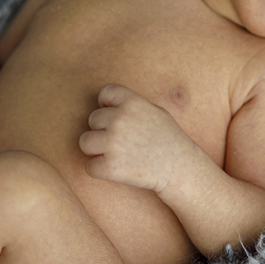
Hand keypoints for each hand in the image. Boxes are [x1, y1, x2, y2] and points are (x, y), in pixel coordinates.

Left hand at [78, 84, 199, 195]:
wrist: (179, 168)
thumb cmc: (168, 139)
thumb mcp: (155, 111)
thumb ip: (130, 105)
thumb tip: (105, 104)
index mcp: (132, 102)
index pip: (106, 93)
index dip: (107, 105)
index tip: (115, 117)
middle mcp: (120, 119)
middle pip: (93, 120)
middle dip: (103, 130)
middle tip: (121, 141)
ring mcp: (114, 143)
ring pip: (85, 142)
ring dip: (95, 149)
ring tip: (113, 154)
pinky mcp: (110, 167)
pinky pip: (89, 166)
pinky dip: (99, 170)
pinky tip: (116, 169)